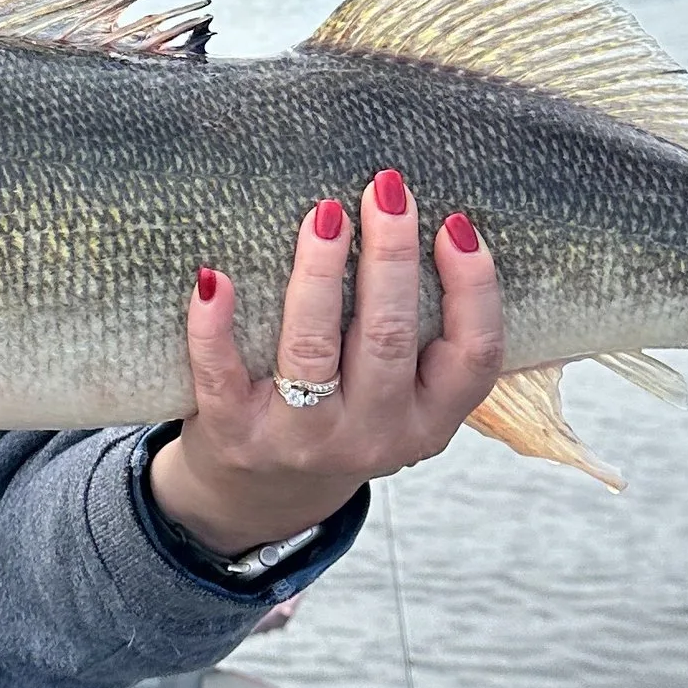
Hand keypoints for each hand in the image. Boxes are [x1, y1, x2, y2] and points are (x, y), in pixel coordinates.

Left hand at [148, 171, 502, 557]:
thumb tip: (428, 222)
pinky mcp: (236, 435)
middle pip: (389, 338)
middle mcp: (373, 437)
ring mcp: (302, 438)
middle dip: (391, 256)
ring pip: (313, 349)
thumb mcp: (402, 399)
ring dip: (320, 276)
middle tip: (386, 190)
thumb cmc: (342, 418)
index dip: (473, 289)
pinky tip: (213, 277)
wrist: (259, 497)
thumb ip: (421, 337)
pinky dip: (213, 327)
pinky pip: (221, 375)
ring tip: (325, 216)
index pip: (474, 356)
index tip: (456, 225)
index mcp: (428, 422)